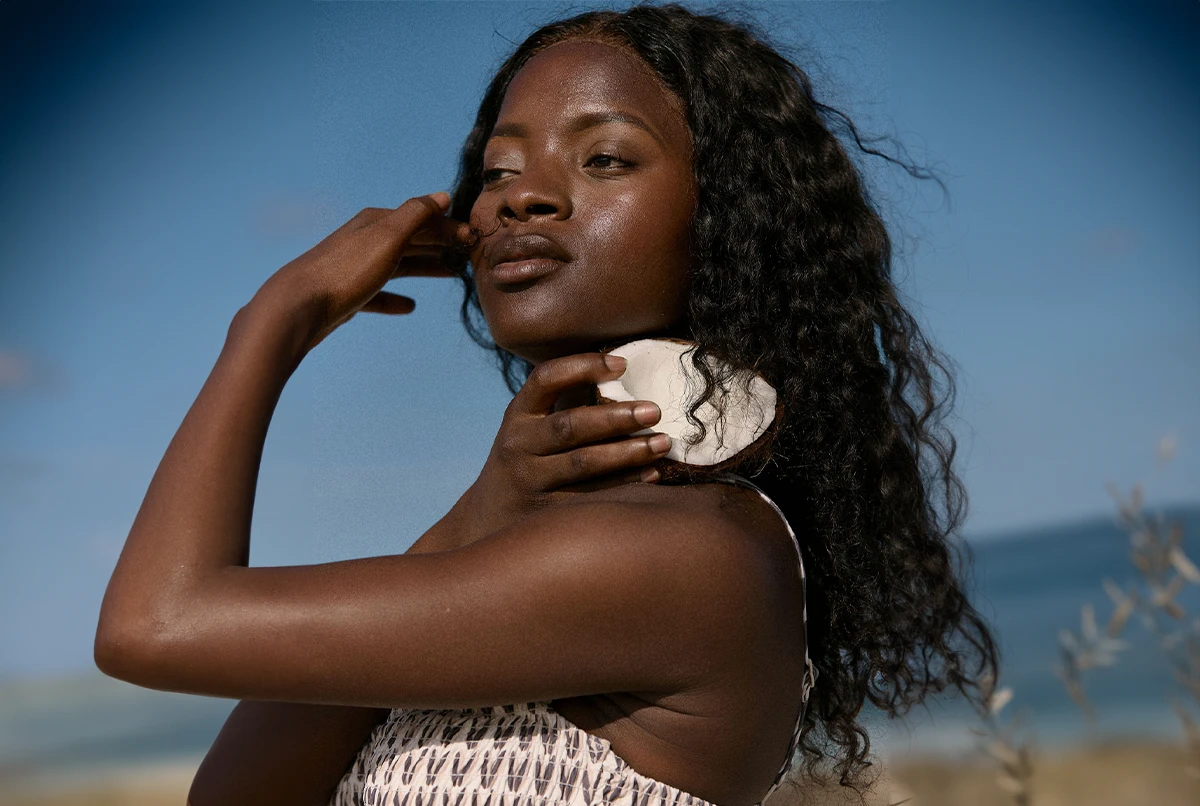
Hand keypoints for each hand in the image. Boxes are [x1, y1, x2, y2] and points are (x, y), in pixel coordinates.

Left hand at [252, 192, 469, 352]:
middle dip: (440, 243)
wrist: (300, 305)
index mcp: (376, 222)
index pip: (421, 219)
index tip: (474, 238)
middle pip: (411, 239)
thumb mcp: (388, 236)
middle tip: (468, 253)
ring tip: (449, 274)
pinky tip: (408, 306)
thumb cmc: (347, 269)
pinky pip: (377, 293)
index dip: (449, 227)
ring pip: (397, 264)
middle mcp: (365, 240)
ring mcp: (355, 267)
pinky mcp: (347, 294)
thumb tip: (441, 196)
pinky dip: (394, 297)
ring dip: (423, 267)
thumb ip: (416, 215)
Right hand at [461, 352, 673, 541]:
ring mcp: (531, 479)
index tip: (623, 363)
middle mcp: (520, 444)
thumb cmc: (528, 456)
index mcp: (518, 413)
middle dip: (614, 418)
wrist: (490, 513)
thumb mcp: (532, 424)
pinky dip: (625, 483)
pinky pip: (591, 495)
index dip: (583, 367)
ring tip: (663, 443)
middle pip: (569, 426)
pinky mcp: (546, 511)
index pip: (546, 379)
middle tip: (654, 410)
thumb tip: (624, 368)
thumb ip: (567, 399)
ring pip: (583, 464)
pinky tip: (653, 473)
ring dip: (627, 453)